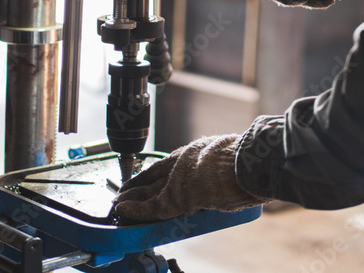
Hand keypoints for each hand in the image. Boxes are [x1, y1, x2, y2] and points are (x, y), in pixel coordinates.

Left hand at [112, 135, 264, 223]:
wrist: (242, 164)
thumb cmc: (245, 161)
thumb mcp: (233, 159)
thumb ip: (226, 169)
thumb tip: (238, 181)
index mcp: (197, 154)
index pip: (171, 165)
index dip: (157, 172)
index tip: (146, 177)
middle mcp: (183, 164)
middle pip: (156, 177)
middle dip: (141, 185)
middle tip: (125, 190)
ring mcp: (178, 180)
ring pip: (151, 191)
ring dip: (133, 198)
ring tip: (118, 202)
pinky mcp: (174, 198)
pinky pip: (152, 207)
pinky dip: (137, 209)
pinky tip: (123, 209)